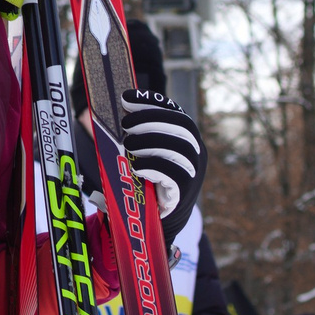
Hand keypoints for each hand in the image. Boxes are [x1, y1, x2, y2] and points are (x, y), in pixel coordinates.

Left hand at [118, 89, 202, 234]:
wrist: (160, 216)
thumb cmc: (148, 178)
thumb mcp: (145, 152)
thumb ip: (139, 133)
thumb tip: (119, 110)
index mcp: (186, 137)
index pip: (174, 112)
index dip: (151, 102)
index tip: (126, 98)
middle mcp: (195, 151)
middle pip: (181, 126)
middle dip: (150, 120)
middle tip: (125, 125)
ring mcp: (193, 171)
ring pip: (179, 148)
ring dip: (150, 142)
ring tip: (128, 145)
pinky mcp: (185, 191)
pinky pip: (174, 174)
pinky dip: (153, 167)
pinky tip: (137, 167)